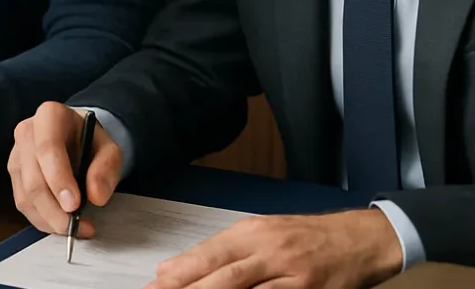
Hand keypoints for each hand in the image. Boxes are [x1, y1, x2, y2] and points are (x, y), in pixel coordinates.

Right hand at [8, 102, 121, 237]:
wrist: (75, 135)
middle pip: (33, 178)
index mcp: (49, 116)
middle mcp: (26, 132)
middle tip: (76, 226)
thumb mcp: (109, 148)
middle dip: (54, 209)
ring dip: (48, 219)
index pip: (48, 148)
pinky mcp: (14, 175)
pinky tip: (60, 223)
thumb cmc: (89, 140)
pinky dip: (42, 219)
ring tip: (74, 228)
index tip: (74, 205)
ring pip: (25, 195)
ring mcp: (16, 154)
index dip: (58, 179)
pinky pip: (23, 203)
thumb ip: (106, 168)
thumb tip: (96, 196)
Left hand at [146, 209, 402, 288]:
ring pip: (239, 288)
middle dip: (185, 288)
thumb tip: (175, 270)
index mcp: (250, 231)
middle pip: (218, 273)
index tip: (153, 285)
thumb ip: (225, 253)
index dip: (178, 273)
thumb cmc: (307, 238)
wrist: (360, 239)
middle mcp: (267, 248)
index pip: (206, 254)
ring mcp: (289, 272)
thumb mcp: (264, 235)